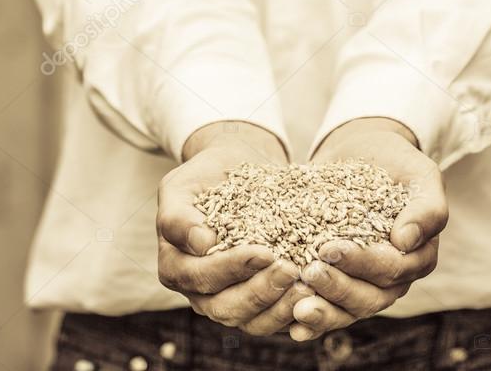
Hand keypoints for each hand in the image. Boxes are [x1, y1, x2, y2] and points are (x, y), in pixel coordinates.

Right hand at [157, 121, 314, 335]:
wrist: (233, 169)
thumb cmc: (205, 174)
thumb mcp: (181, 186)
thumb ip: (179, 216)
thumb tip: (201, 245)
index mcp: (175, 268)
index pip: (202, 278)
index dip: (233, 268)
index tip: (264, 252)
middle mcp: (199, 292)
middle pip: (227, 308)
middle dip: (260, 292)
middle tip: (290, 269)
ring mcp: (227, 300)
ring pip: (252, 321)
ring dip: (280, 308)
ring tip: (307, 287)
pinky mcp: (255, 303)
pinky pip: (273, 319)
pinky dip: (294, 313)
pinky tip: (316, 297)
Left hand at [290, 118, 447, 341]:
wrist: (365, 151)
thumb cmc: (396, 160)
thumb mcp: (419, 173)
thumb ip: (425, 207)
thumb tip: (405, 241)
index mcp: (419, 255)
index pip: (392, 269)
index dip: (362, 263)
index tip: (329, 248)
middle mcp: (396, 277)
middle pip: (370, 296)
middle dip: (338, 287)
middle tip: (308, 272)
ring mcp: (369, 284)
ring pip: (350, 309)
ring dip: (324, 311)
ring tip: (296, 305)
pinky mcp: (344, 282)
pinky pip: (332, 309)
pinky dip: (314, 322)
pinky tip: (292, 326)